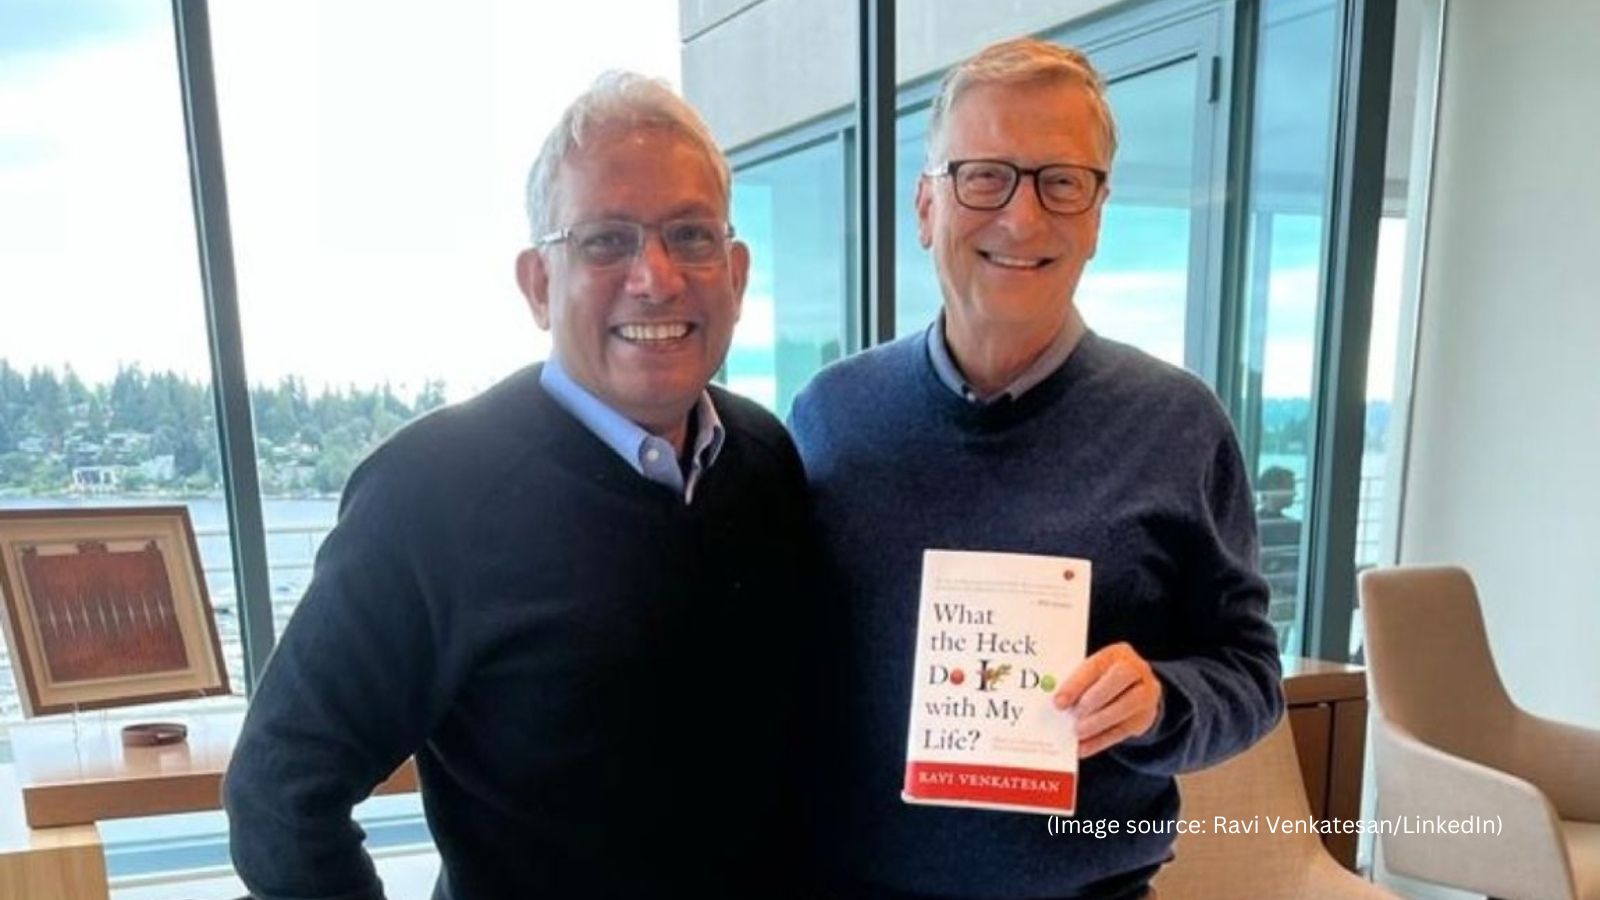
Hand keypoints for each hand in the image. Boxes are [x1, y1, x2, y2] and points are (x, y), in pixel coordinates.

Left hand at [1052, 642, 1161, 758]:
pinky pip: (1122, 731)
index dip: (1077, 683)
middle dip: (1093, 699)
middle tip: (1073, 716)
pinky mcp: (1144, 718)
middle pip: (1118, 679)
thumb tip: (1056, 702)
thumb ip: (1078, 682)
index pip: (1096, 665)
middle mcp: (1136, 669)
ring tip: (1077, 732)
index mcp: (1116, 654)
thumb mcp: (1093, 673)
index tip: (1059, 701)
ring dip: (1098, 722)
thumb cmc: (1104, 679)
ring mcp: (1145, 694)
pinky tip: (1083, 747)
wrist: (1137, 689)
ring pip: (1124, 707)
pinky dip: (1100, 741)